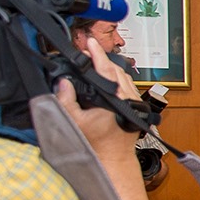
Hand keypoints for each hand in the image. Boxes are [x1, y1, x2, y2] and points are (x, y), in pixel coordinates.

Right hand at [54, 33, 139, 154]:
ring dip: (110, 67)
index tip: (90, 42)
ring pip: (124, 76)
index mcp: (114, 99)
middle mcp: (127, 98)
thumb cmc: (98, 143)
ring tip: (95, 62)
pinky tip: (108, 77)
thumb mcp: (75, 122)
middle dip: (101, 58)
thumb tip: (63, 82)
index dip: (97, 53)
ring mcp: (134, 101)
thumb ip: (66, 101)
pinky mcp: (136, 105)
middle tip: (87, 52)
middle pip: (116, 69)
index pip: (106, 69)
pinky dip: (118, 77)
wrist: (114, 157)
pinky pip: (128, 85)